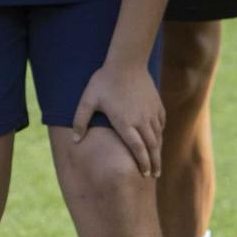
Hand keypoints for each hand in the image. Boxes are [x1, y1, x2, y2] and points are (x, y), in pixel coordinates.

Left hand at [70, 60, 165, 177]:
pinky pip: (161, 123)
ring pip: (158, 136)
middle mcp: (141, 120)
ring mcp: (151, 112)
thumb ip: (80, 120)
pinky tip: (158, 138)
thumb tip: (75, 140)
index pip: (138, 149)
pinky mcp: (157, 104)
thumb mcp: (88, 99)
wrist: (127, 61)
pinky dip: (160, 134)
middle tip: (154, 175)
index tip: (144, 174)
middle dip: (154, 163)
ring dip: (158, 150)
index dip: (143, 163)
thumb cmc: (104, 80)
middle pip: (151, 147)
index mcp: (125, 122)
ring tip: (157, 162)